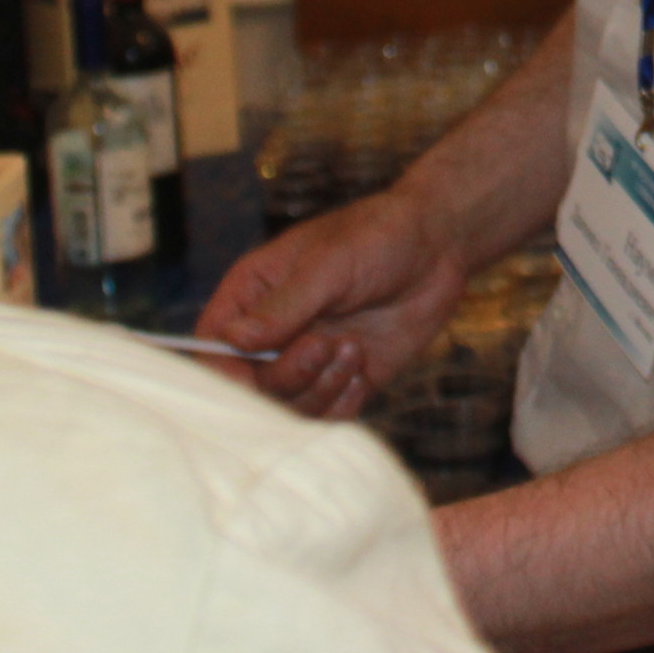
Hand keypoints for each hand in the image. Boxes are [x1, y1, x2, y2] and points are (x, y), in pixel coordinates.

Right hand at [198, 188, 466, 422]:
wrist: (440, 246)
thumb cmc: (378, 237)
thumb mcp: (329, 265)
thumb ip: (283, 306)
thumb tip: (232, 341)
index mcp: (253, 295)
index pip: (213, 347)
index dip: (225, 373)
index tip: (254, 376)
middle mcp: (275, 333)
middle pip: (251, 387)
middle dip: (288, 376)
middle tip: (326, 344)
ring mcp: (309, 358)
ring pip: (289, 407)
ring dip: (320, 388)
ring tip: (353, 349)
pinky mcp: (343, 378)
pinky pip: (327, 415)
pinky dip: (343, 402)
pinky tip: (363, 370)